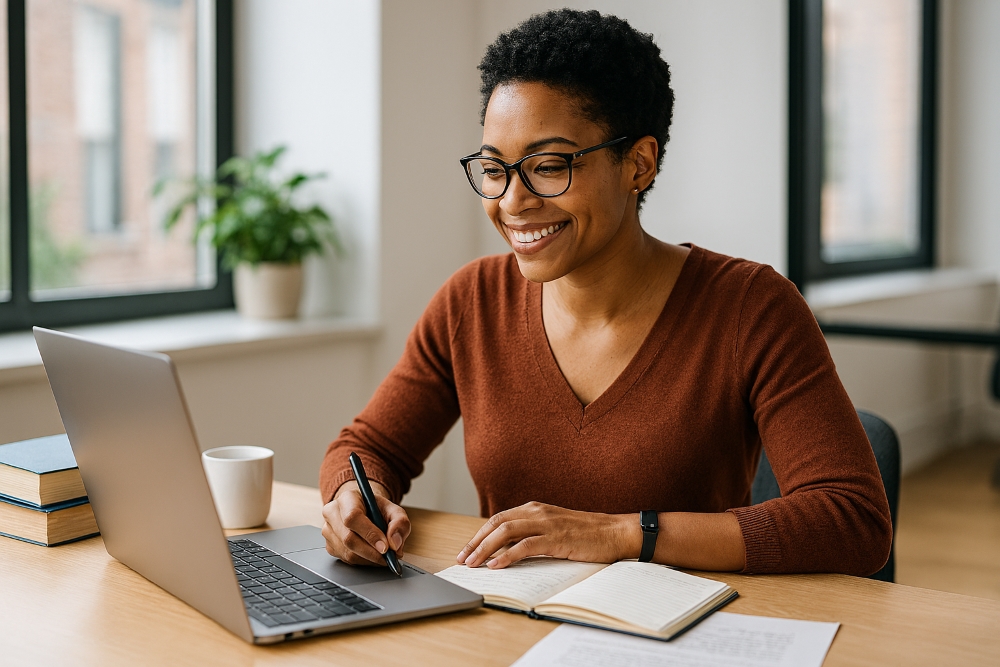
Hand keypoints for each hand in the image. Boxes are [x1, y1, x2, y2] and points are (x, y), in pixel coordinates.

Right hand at [321, 481, 410, 565]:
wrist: (364, 510)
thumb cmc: (377, 509)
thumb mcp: (394, 510)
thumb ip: (399, 523)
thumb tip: (395, 543)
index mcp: (347, 498)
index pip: (352, 517)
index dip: (369, 534)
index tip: (385, 547)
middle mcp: (332, 513)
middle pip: (348, 538)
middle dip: (372, 552)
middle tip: (389, 557)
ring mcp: (328, 530)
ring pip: (347, 552)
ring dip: (369, 559)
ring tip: (384, 557)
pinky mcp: (329, 545)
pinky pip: (346, 559)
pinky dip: (363, 562)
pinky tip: (373, 556)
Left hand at [456, 502, 638, 568]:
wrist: (616, 532)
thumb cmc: (588, 534)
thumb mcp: (555, 530)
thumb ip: (533, 534)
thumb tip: (507, 551)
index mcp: (535, 509)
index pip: (498, 519)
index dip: (480, 534)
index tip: (467, 550)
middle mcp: (537, 512)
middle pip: (497, 523)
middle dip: (476, 541)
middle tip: (462, 559)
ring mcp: (547, 523)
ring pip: (506, 532)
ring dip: (485, 548)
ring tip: (473, 564)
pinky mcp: (556, 538)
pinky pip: (525, 546)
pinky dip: (507, 556)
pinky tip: (496, 565)